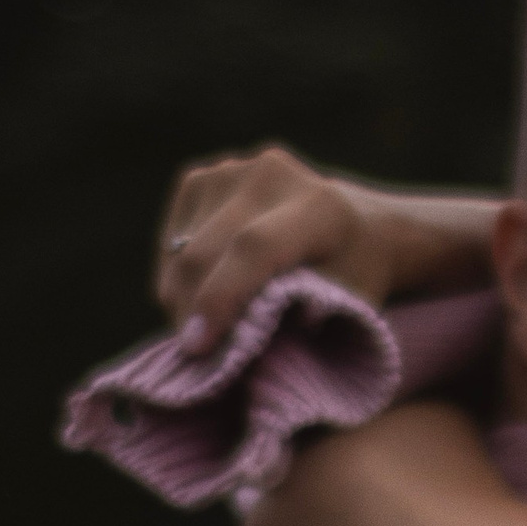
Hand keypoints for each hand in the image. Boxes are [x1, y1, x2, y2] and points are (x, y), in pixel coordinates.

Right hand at [154, 149, 500, 338]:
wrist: (355, 224)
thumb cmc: (353, 278)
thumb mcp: (349, 305)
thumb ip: (300, 320)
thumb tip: (239, 343)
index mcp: (319, 207)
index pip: (254, 248)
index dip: (221, 299)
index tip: (197, 347)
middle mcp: (272, 175)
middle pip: (207, 249)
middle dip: (190, 311)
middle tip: (193, 356)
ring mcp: (233, 169)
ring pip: (181, 248)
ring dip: (180, 298)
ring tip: (203, 329)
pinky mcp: (203, 177)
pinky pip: (172, 239)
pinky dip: (176, 276)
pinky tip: (202, 296)